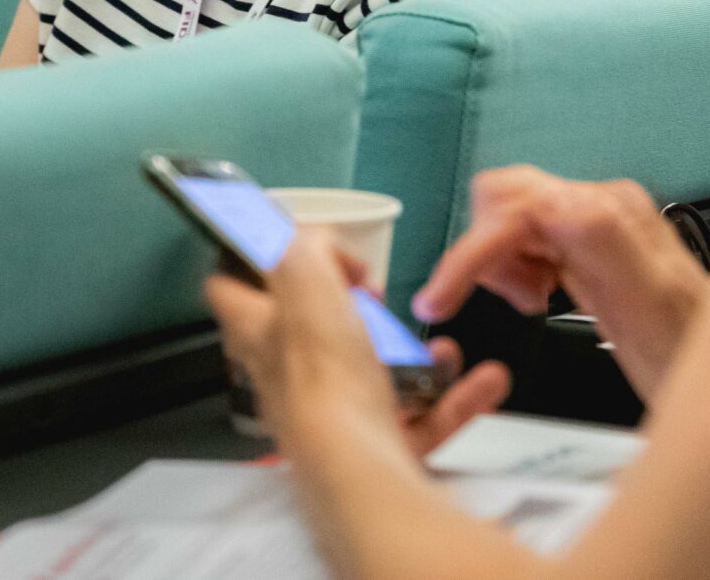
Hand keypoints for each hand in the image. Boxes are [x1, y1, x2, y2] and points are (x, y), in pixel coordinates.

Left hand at [206, 233, 510, 458]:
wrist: (357, 472)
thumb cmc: (325, 384)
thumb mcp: (307, 280)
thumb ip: (307, 245)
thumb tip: (314, 236)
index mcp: (259, 333)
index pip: (228, 288)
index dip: (250, 261)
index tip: (282, 245)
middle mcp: (286, 377)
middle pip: (309, 332)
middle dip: (351, 310)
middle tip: (371, 296)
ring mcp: (330, 415)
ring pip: (373, 373)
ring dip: (414, 355)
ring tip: (437, 343)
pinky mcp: (372, 446)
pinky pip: (419, 417)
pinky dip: (452, 397)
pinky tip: (481, 380)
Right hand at [412, 166, 709, 399]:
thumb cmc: (694, 353)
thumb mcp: (650, 311)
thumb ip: (603, 247)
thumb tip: (555, 206)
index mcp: (610, 214)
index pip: (514, 208)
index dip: (469, 252)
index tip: (440, 301)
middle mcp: (601, 203)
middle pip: (501, 198)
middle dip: (486, 252)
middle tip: (517, 300)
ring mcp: (595, 217)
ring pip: (507, 213)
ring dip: (502, 260)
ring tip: (536, 300)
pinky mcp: (589, 236)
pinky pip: (527, 234)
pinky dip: (519, 266)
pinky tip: (547, 294)